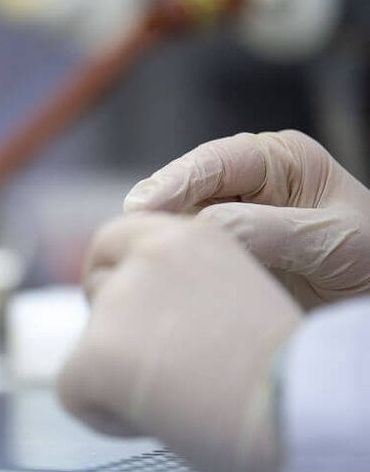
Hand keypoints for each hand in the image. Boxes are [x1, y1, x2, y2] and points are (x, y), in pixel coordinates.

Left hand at [57, 213, 301, 471]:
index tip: (118, 307)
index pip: (115, 236)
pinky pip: (73, 394)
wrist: (297, 408)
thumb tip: (137, 319)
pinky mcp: (93, 351)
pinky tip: (159, 420)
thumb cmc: (281, 371)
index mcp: (189, 234)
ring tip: (181, 396)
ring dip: (117, 378)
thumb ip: (183, 290)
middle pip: (94, 286)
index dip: (111, 274)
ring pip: (86, 348)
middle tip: (158, 368)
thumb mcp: (233, 298)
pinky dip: (104, 417)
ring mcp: (115, 301)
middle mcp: (146, 256)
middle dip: (109, 326)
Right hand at [123, 130, 369, 308]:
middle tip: (126, 241)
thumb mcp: (327, 239)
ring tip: (130, 263)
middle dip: (153, 214)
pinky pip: (177, 258)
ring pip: (171, 226)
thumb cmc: (369, 262)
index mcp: (278, 160)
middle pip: (179, 191)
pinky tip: (148, 281)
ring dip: (154, 243)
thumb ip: (266, 229)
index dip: (172, 182)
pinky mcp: (214, 257)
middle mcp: (244, 186)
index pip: (212, 161)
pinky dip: (162, 268)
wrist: (365, 311)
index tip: (141, 208)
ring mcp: (226, 222)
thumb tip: (199, 226)